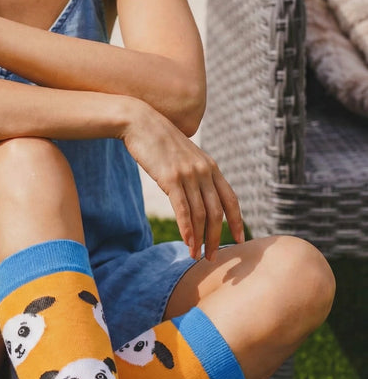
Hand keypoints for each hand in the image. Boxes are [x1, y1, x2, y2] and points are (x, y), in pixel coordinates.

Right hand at [122, 101, 243, 260]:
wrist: (140, 122)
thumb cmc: (158, 141)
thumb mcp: (183, 156)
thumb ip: (194, 172)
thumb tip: (196, 191)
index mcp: (211, 167)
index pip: (231, 199)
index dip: (237, 222)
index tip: (238, 240)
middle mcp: (204, 171)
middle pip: (217, 212)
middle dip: (216, 237)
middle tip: (212, 256)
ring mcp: (189, 175)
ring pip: (200, 214)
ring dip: (199, 239)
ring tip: (196, 255)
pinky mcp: (171, 179)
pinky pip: (183, 210)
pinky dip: (187, 230)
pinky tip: (187, 243)